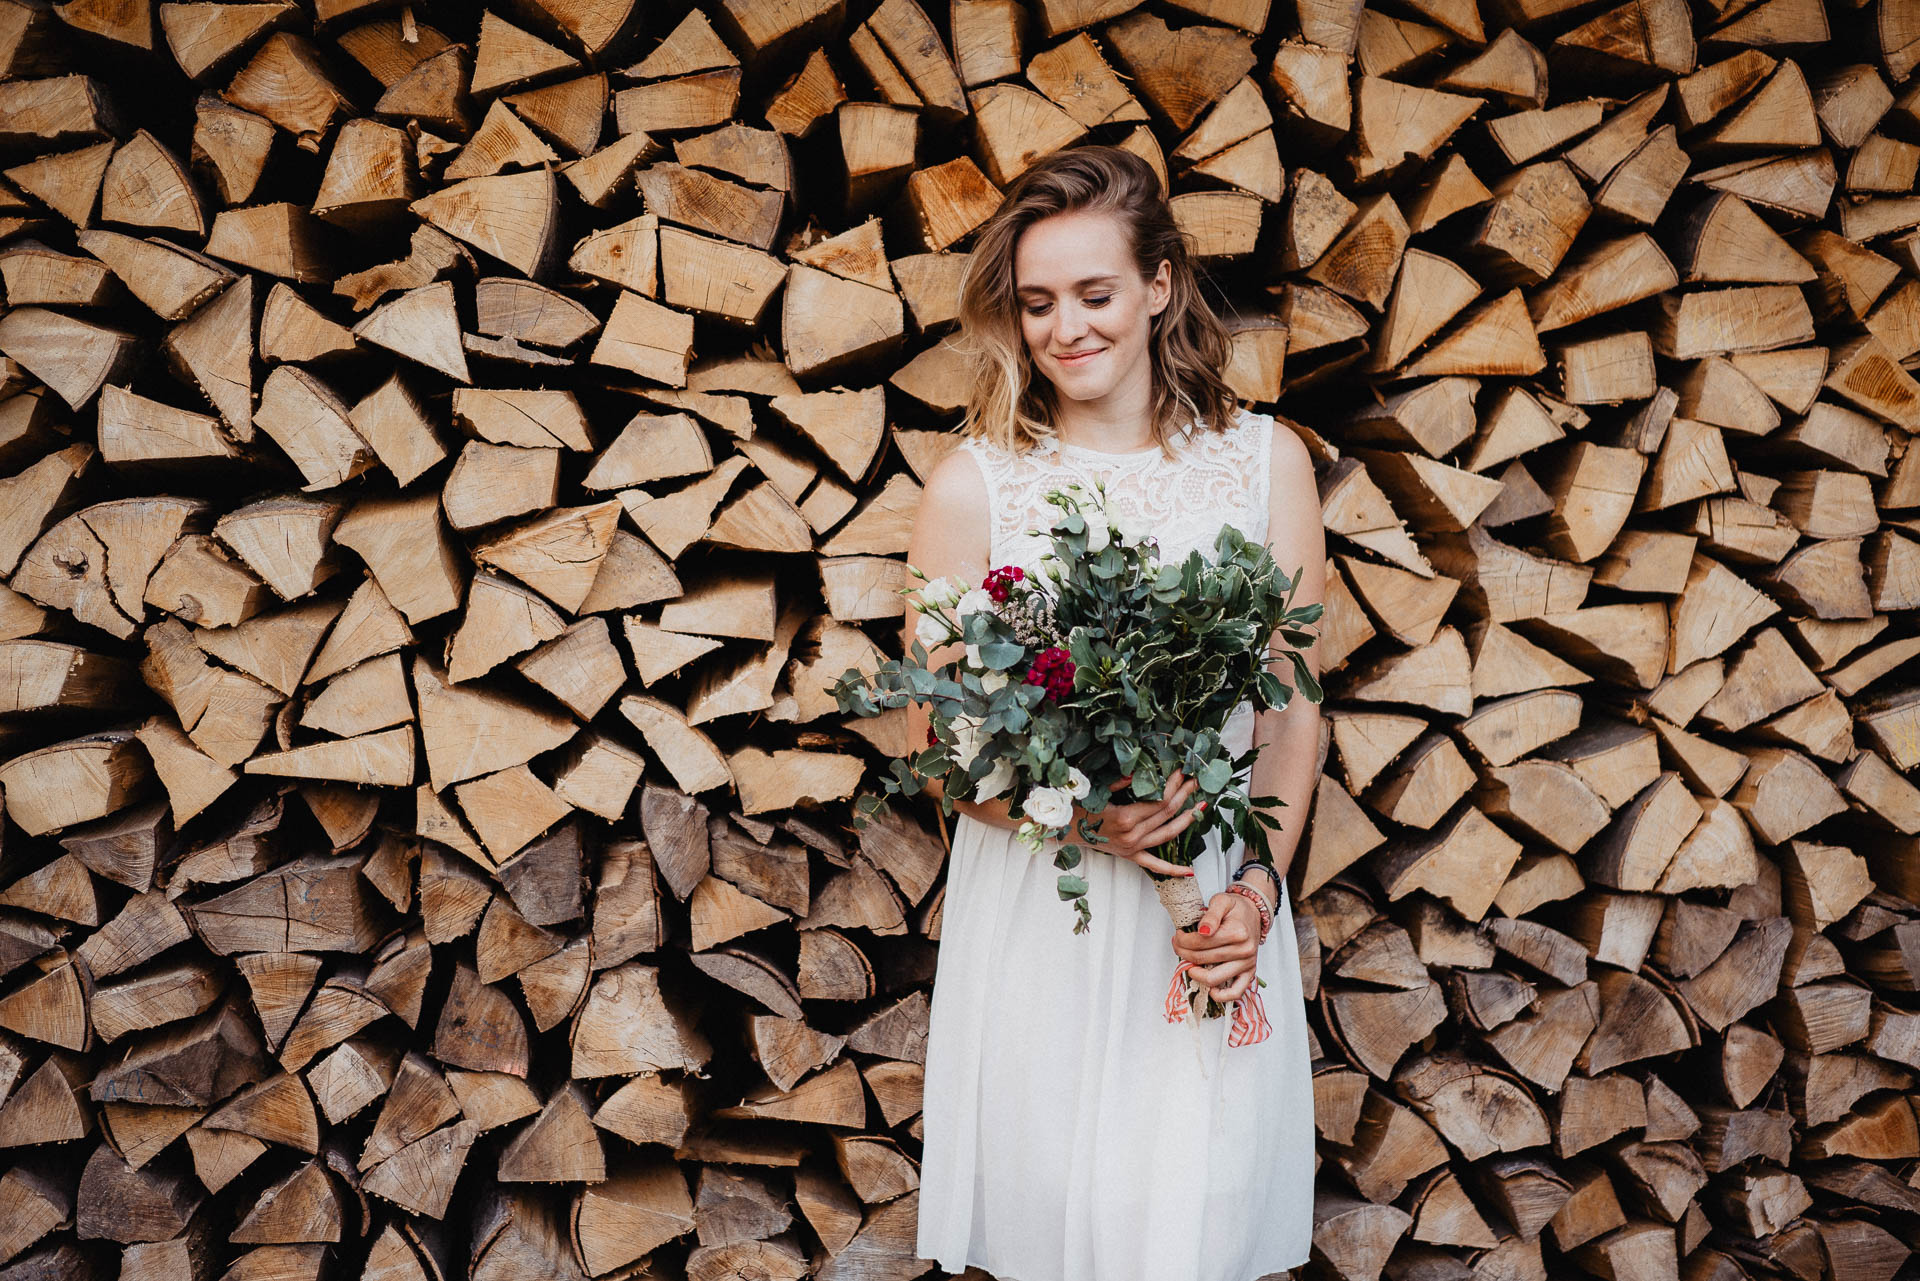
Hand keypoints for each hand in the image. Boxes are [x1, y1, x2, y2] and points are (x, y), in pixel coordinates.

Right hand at [1073, 770, 1202, 876]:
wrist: (1064, 829)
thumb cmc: (1078, 807)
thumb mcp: (1098, 790)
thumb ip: (1121, 782)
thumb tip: (1139, 773)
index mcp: (1125, 817)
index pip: (1159, 801)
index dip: (1173, 786)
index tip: (1181, 773)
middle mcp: (1132, 835)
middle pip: (1166, 814)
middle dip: (1182, 796)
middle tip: (1194, 782)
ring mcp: (1133, 848)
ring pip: (1167, 836)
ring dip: (1186, 821)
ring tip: (1200, 809)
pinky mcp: (1130, 855)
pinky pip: (1154, 865)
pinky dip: (1172, 870)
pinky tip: (1189, 872)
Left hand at [1170, 891, 1262, 1001]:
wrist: (1253, 913)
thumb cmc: (1236, 908)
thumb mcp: (1221, 901)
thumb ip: (1211, 915)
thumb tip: (1202, 931)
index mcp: (1237, 932)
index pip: (1200, 942)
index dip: (1182, 940)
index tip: (1178, 936)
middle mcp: (1244, 950)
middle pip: (1203, 959)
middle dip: (1183, 953)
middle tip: (1178, 946)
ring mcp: (1247, 964)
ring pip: (1214, 978)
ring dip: (1195, 973)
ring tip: (1189, 963)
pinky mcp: (1249, 973)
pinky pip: (1236, 992)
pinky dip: (1221, 995)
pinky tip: (1209, 988)